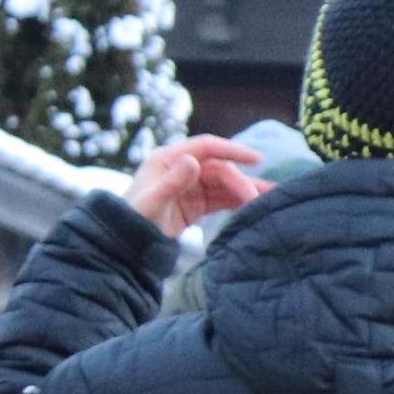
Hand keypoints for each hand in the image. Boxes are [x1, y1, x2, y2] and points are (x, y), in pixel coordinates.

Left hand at [129, 135, 266, 235]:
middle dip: (240, 182)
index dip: (232, 150)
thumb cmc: (133, 221)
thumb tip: (193, 160)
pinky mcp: (193, 205)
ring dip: (243, 191)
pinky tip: (252, 209)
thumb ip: (172, 183)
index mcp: (168, 159)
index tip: (257, 159)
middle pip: (218, 169)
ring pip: (222, 184)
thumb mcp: (152, 203)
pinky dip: (235, 203)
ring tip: (268, 200)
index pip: (206, 147)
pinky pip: (219, 200)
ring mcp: (188, 187)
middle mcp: (180, 169)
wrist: (125, 246)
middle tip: (257, 200)